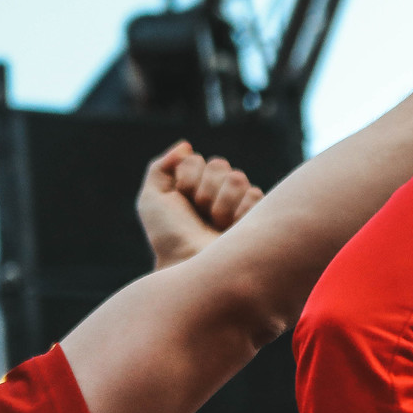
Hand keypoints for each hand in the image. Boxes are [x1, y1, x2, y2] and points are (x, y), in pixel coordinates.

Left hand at [136, 141, 263, 269]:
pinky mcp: (260, 215)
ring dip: (222, 204)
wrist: (191, 266)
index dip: (187, 179)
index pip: (197, 160)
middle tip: (200, 214)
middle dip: (204, 191)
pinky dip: (240, 213)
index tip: (182, 202)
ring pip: (238, 178)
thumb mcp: (152, 199)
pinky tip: (233, 229)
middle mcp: (217, 191)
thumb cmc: (169, 237)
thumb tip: (186, 145)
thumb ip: (160, 166)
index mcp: (194, 184)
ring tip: (216, 225)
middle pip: (219, 165)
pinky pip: (256, 195)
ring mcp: (240, 203)